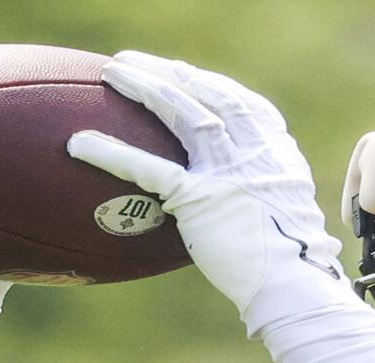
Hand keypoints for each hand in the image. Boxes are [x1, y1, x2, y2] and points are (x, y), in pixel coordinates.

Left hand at [66, 52, 347, 322]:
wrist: (294, 287)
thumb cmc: (293, 273)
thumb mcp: (293, 229)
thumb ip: (267, 213)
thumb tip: (248, 226)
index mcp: (280, 159)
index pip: (249, 108)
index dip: (218, 88)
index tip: (192, 75)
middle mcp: (257, 154)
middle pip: (212, 96)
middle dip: (173, 73)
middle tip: (137, 63)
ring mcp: (230, 172)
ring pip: (184, 114)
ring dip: (146, 87)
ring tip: (113, 74)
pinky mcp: (202, 198)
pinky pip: (150, 168)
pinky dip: (113, 153)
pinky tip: (80, 144)